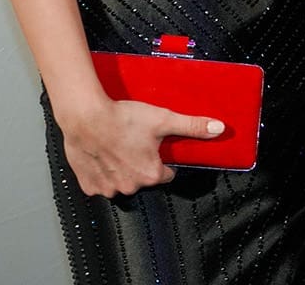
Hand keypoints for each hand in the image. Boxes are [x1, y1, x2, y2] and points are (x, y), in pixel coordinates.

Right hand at [53, 95, 224, 196]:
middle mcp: (130, 187)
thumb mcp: (163, 119)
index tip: (154, 146)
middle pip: (142, 178)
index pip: (166, 174)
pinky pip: (99, 184)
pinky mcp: (89, 185)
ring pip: (121, 182)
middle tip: (134, 142)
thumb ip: (192, 126)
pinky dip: (101, 173)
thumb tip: (218, 129)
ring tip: (116, 147)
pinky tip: (101, 155)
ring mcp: (108, 188)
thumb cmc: (123, 118)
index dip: (162, 159)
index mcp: (150, 175)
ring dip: (120, 169)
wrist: (86, 116)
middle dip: (140, 164)